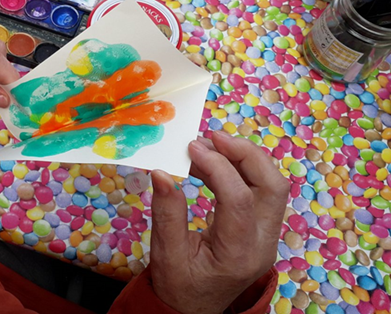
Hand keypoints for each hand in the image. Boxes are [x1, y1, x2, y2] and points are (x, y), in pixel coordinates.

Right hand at [149, 131, 288, 313]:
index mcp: (239, 254)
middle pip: (272, 186)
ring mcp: (267, 237)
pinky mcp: (262, 230)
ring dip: (244, 159)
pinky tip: (211, 164)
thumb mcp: (165, 254)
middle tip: (212, 137)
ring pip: (272, 186)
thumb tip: (161, 172)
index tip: (191, 148)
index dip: (216, 167)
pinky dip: (240, 171)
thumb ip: (166, 213)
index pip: (238, 199)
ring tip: (208, 146)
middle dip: (245, 154)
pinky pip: (261, 192)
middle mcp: (262, 244)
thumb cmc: (178, 286)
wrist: (193, 310)